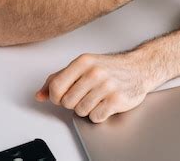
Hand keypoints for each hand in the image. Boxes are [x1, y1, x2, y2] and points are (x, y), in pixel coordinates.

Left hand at [35, 52, 150, 122]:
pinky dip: (99, 114)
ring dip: (87, 108)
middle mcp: (94, 72)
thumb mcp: (84, 66)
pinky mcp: (116, 99)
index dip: (57, 96)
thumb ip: (59, 78)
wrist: (139, 68)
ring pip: (81, 111)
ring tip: (97, 97)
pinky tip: (105, 103)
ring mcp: (106, 86)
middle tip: (86, 94)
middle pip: (67, 102)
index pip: (56, 87)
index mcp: (83, 61)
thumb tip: (40, 94)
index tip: (64, 94)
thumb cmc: (109, 67)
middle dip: (74, 102)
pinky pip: (95, 117)